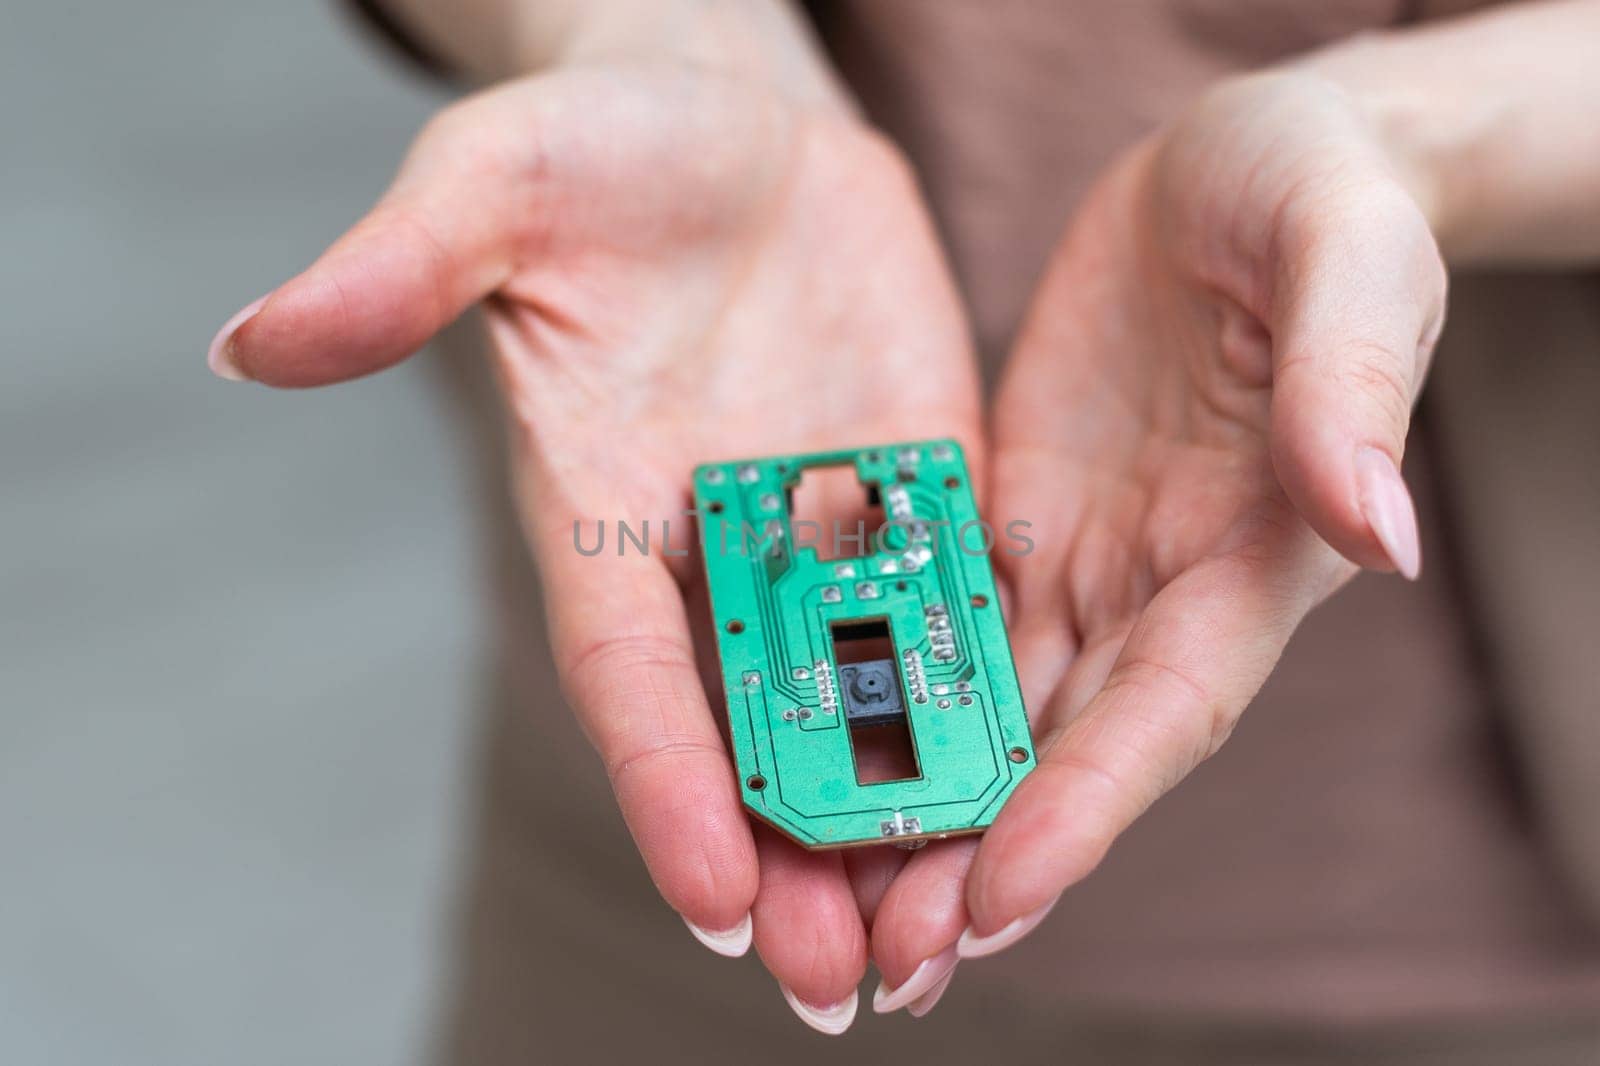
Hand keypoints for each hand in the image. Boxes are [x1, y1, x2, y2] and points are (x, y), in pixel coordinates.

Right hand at [208, 60, 979, 1025]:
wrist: (733, 120)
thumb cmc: (595, 147)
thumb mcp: (493, 187)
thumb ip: (397, 272)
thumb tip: (248, 342)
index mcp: (602, 512)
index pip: (629, 674)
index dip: (666, 785)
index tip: (715, 898)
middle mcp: (713, 548)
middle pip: (748, 727)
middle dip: (788, 858)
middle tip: (832, 986)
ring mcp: (825, 524)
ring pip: (859, 695)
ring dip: (896, 816)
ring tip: (943, 933)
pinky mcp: (920, 482)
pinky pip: (959, 598)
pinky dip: (986, 694)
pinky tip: (1036, 783)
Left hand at [866, 70, 1445, 984]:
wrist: (1239, 161)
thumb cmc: (1319, 197)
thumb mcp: (1348, 260)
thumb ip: (1351, 392)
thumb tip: (1381, 535)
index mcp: (1255, 555)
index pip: (1166, 709)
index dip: (1087, 810)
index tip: (1000, 896)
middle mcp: (1161, 585)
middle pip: (1068, 752)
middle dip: (983, 861)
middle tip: (890, 964)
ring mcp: (1082, 557)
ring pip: (993, 711)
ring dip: (923, 812)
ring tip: (837, 904)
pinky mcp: (1015, 515)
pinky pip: (941, 619)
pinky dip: (888, 696)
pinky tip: (820, 753)